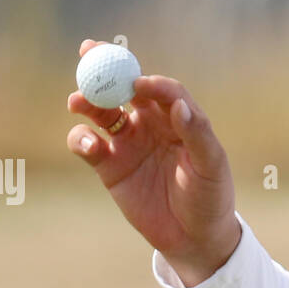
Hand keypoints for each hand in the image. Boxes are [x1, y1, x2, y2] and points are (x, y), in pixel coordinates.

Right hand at [66, 40, 240, 284]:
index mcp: (179, 117)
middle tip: (88, 51)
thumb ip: (197, 134)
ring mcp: (128, 142)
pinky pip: (89, 146)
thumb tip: (180, 106)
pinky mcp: (108, 166)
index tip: (139, 83)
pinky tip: (87, 143)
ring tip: (78, 101)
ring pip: (102, 112)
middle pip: (124, 88)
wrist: (193, 236)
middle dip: (106, 68)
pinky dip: (82, 140)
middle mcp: (151, 123)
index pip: (162, 90)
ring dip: (88, 102)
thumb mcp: (211, 165)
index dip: (150, 83)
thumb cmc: (211, 195)